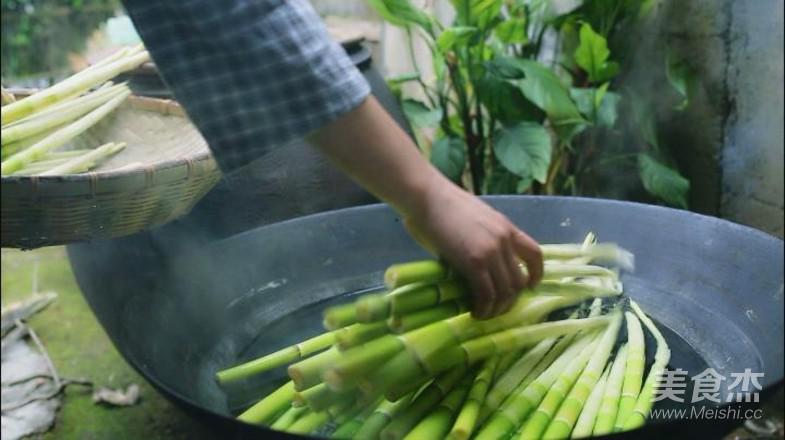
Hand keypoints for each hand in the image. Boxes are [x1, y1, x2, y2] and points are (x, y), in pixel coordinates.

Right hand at [308, 97, 541, 317]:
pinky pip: (486, 294)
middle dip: (510, 301)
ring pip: (505, 292)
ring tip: (483, 314)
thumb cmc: (441, 206)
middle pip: (519, 281)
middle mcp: (504, 240)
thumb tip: (478, 262)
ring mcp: (491, 252)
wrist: (427, 196)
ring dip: (496, 309)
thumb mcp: (474, 220)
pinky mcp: (473, 262)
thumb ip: (483, 239)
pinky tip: (474, 312)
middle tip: (495, 309)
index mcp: (507, 228)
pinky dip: (483, 308)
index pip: (535, 254)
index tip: (528, 287)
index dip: (535, 275)